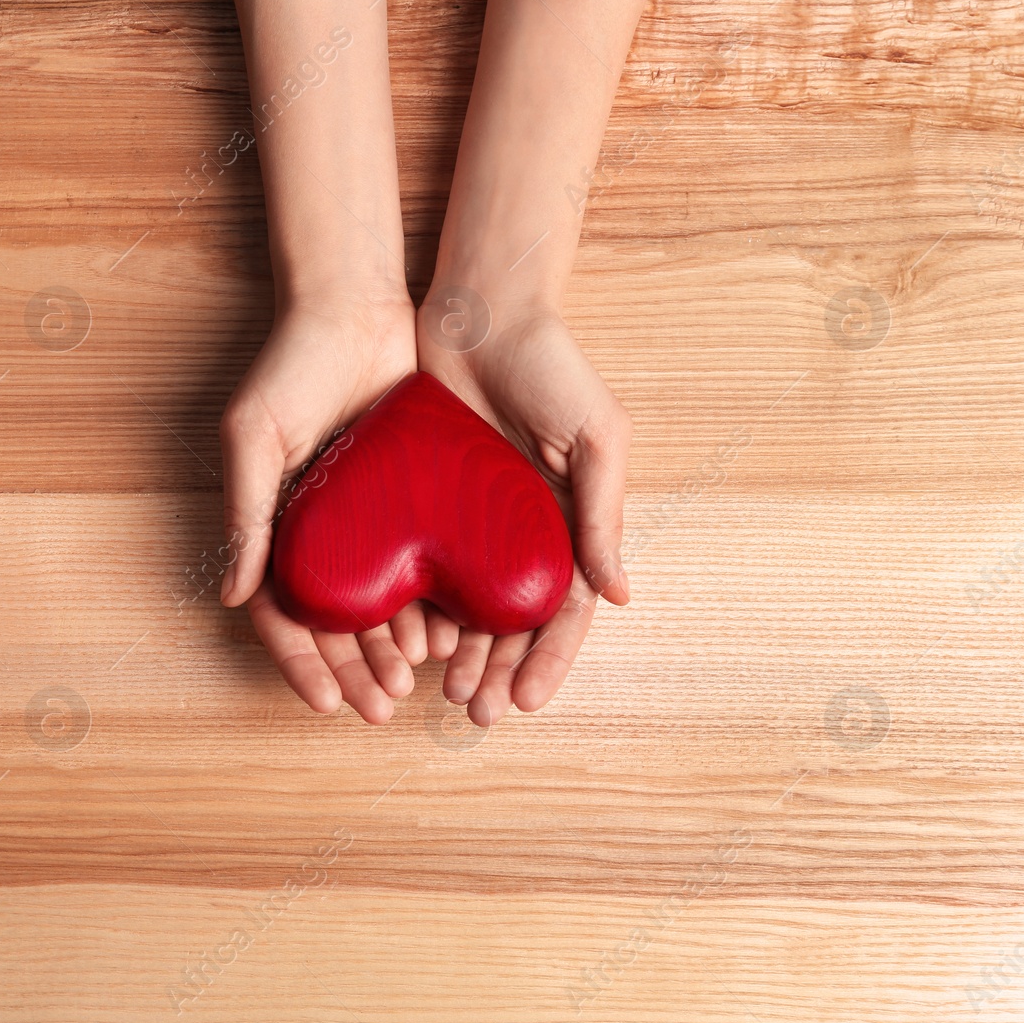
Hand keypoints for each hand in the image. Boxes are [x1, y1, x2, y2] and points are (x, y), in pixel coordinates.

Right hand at [221, 295, 435, 723]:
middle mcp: (321, 534)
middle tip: (384, 706)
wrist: (355, 307)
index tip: (326, 702)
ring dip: (395, 648)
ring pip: (381, 605)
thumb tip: (236, 597)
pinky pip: (423, 564)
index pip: (282, 615)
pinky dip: (433, 602)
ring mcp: (368, 521)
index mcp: (276, 528)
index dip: (301, 664)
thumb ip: (246, 513)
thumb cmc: (290, 366)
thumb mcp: (254, 437)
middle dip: (355, 671)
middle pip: (336, 625)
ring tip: (422, 677)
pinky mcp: (413, 499)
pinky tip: (454, 631)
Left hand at [417, 304, 631, 725]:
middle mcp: (520, 533)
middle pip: (510, 622)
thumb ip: (602, 513)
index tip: (524, 701)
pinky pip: (420, 566)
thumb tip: (619, 597)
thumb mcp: (596, 437)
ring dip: (457, 654)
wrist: (480, 311)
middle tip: (473, 711)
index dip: (548, 660)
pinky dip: (416, 606)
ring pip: (465, 607)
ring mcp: (471, 522)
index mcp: (567, 525)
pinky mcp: (424, 502)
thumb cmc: (552, 367)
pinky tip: (404, 639)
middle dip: (497, 671)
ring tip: (439, 691)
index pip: (562, 612)